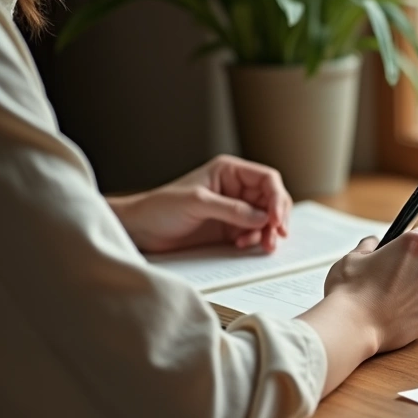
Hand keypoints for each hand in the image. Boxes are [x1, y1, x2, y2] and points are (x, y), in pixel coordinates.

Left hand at [108, 155, 292, 253]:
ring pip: (266, 218)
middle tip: (276, 235)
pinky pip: (254, 233)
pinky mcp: (230, 228)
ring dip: (268, 232)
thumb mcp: (197, 203)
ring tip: (264, 246)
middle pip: (272, 200)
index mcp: (229, 172)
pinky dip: (255, 240)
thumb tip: (263, 218)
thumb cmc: (160, 207)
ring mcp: (234, 209)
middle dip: (277, 218)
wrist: (140, 229)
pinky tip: (242, 245)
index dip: (277, 198)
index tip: (276, 219)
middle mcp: (236, 188)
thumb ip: (231, 209)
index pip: (267, 179)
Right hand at [297, 221, 417, 395]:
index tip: (413, 244)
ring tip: (390, 298)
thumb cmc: (350, 289)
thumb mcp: (354, 256)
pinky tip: (394, 313)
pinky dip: (415, 310)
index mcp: (416, 244)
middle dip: (417, 265)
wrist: (351, 327)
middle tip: (393, 275)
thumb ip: (370, 246)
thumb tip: (374, 244)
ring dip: (417, 288)